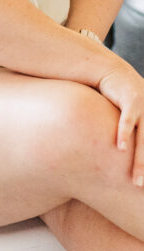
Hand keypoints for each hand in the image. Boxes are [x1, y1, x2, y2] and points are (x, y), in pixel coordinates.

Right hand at [98, 64, 143, 184]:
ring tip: (137, 181)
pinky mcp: (130, 98)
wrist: (110, 70)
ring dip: (140, 162)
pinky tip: (120, 148)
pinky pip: (128, 120)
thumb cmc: (119, 97)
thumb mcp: (132, 115)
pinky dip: (124, 134)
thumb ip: (137, 131)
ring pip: (143, 139)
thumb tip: (132, 153)